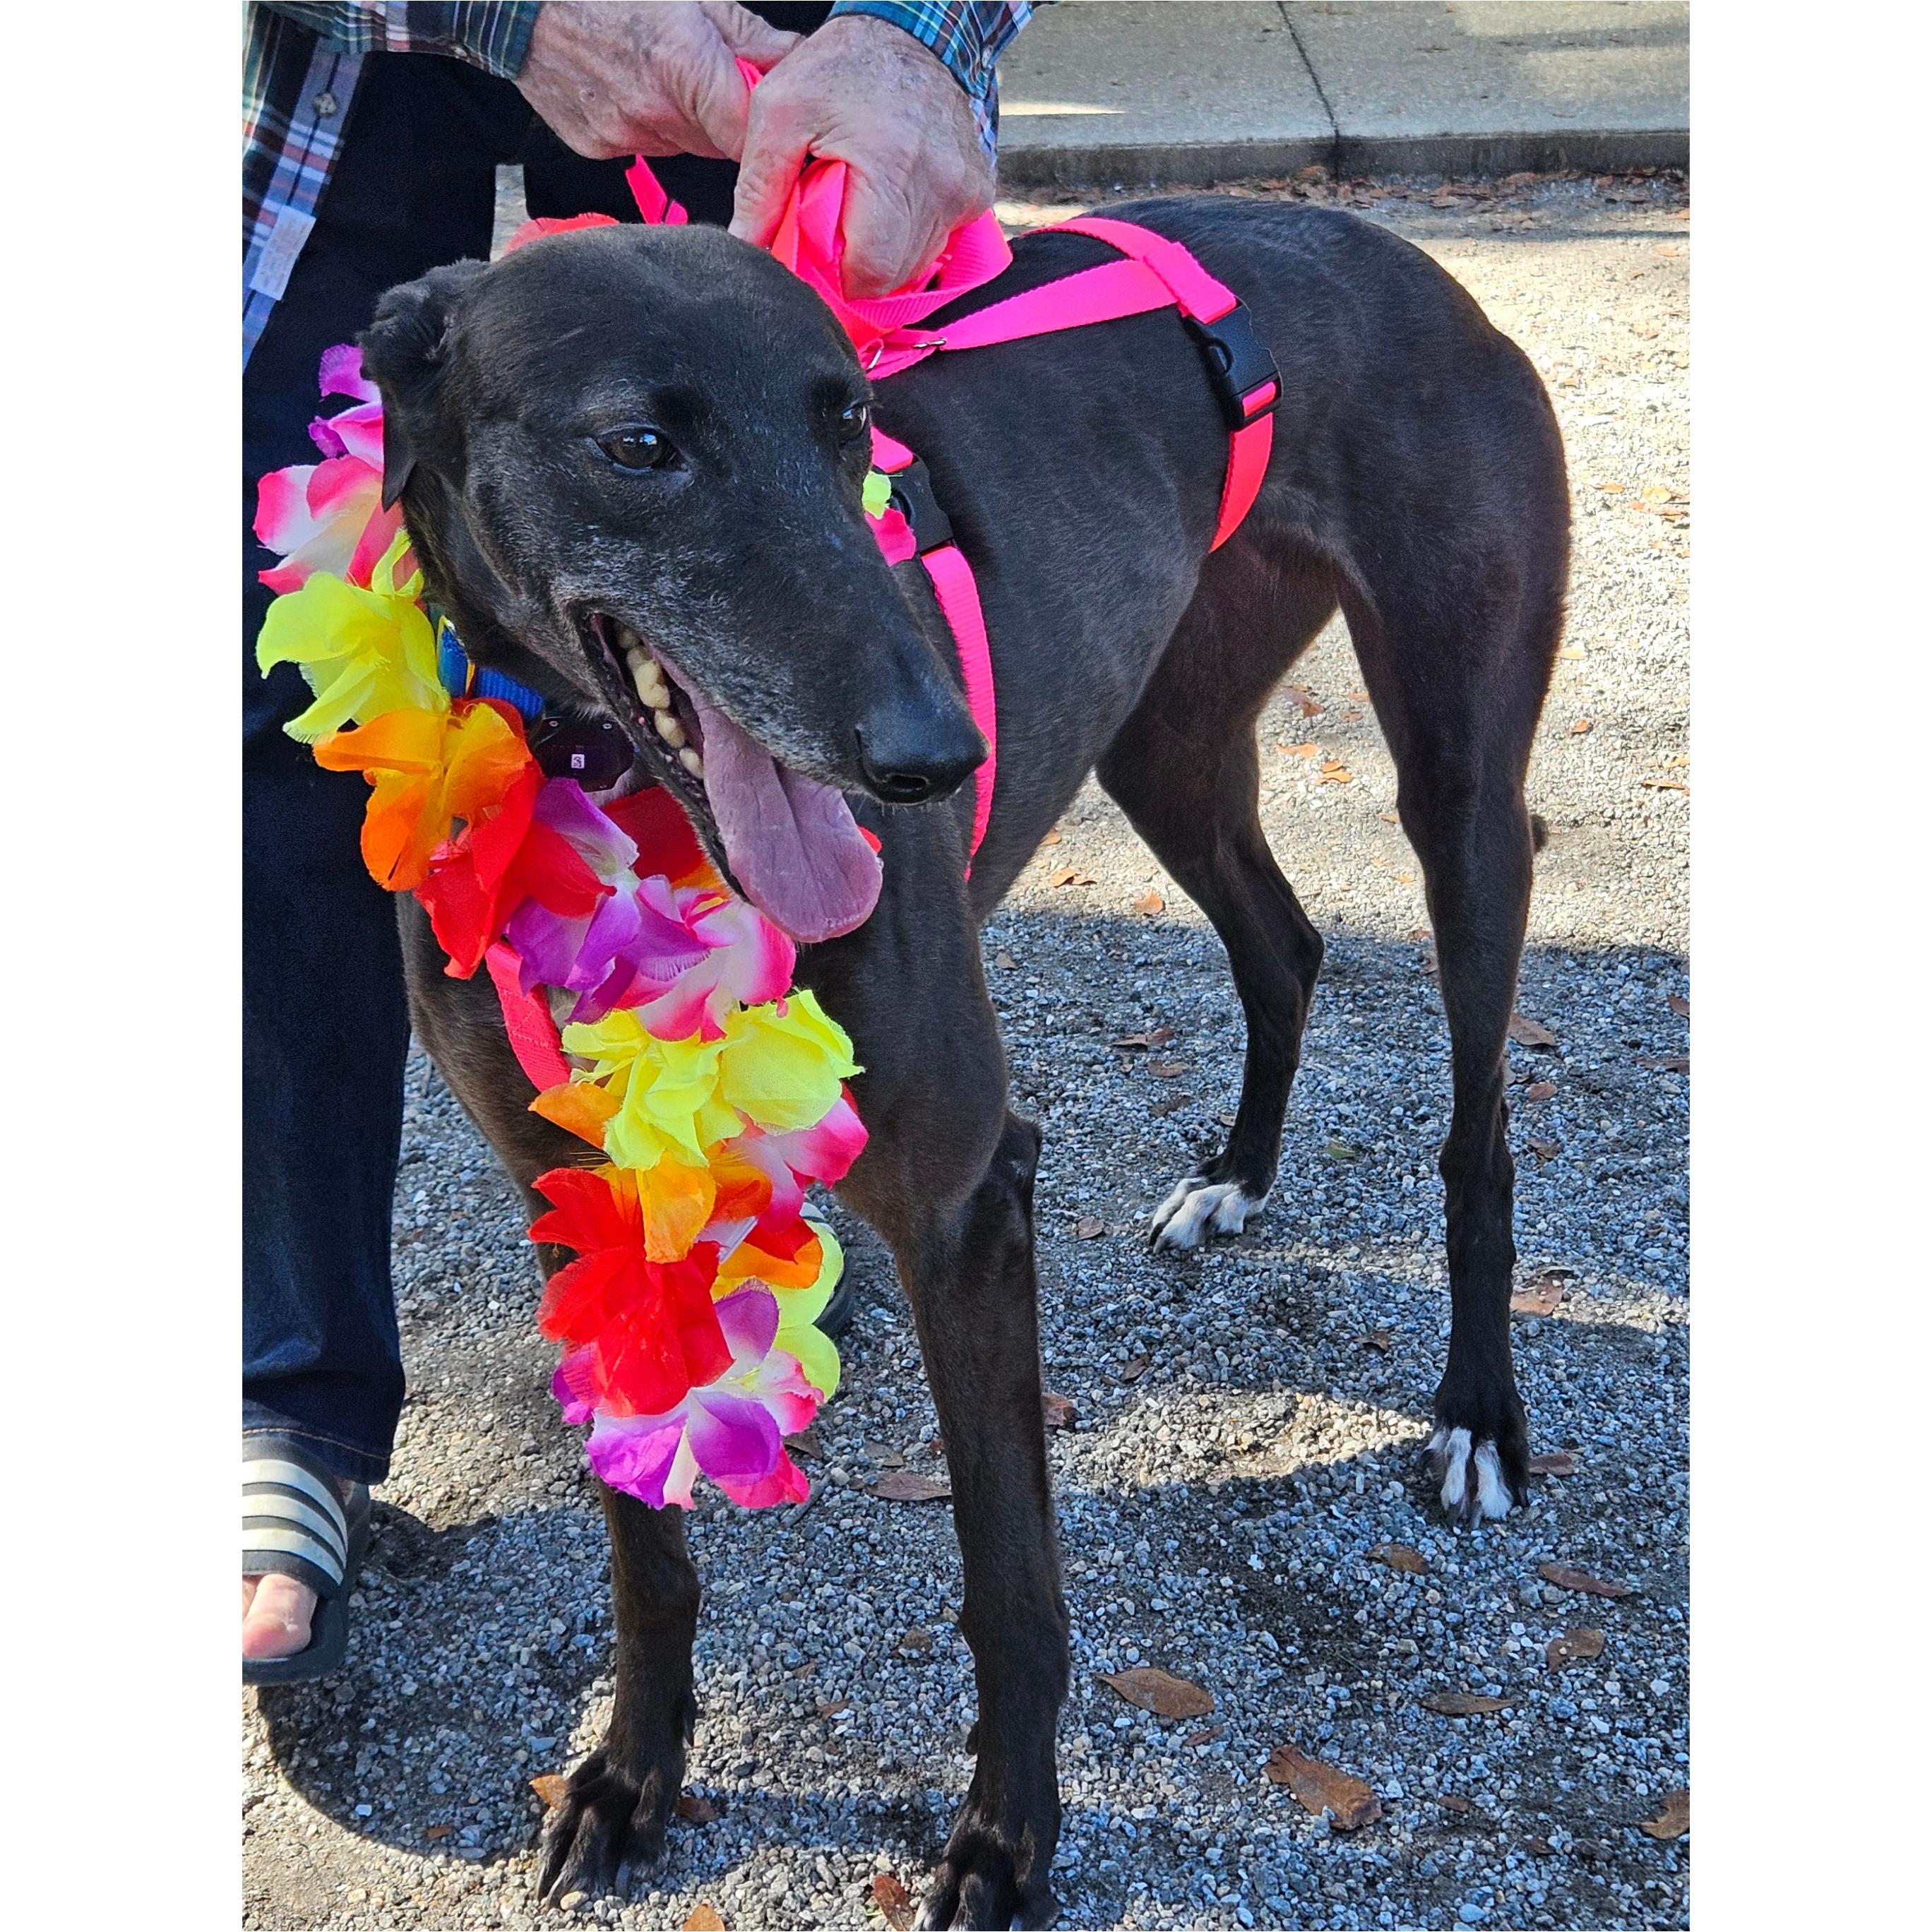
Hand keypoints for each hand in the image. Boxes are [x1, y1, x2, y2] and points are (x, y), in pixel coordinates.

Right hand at [517, 1, 797, 159]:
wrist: (517, 3)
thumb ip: (745, 32)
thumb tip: (792, 55)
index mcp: (683, 69)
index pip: (749, 135)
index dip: (765, 130)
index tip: (770, 115)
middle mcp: (655, 113)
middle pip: (720, 146)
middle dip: (726, 117)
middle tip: (713, 78)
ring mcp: (622, 135)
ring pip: (682, 146)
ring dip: (686, 120)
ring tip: (664, 74)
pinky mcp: (596, 147)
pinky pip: (642, 145)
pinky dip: (647, 123)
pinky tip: (629, 84)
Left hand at [730, 14, 994, 299]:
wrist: (909, 32)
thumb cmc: (841, 66)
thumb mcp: (779, 111)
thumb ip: (759, 185)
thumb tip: (746, 246)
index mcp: (890, 167)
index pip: (871, 271)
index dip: (840, 277)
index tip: (819, 255)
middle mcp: (938, 185)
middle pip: (896, 275)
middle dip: (860, 265)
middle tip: (837, 227)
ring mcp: (964, 191)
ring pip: (920, 263)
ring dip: (886, 248)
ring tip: (864, 204)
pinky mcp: (977, 192)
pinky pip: (941, 239)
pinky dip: (911, 231)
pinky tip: (892, 196)